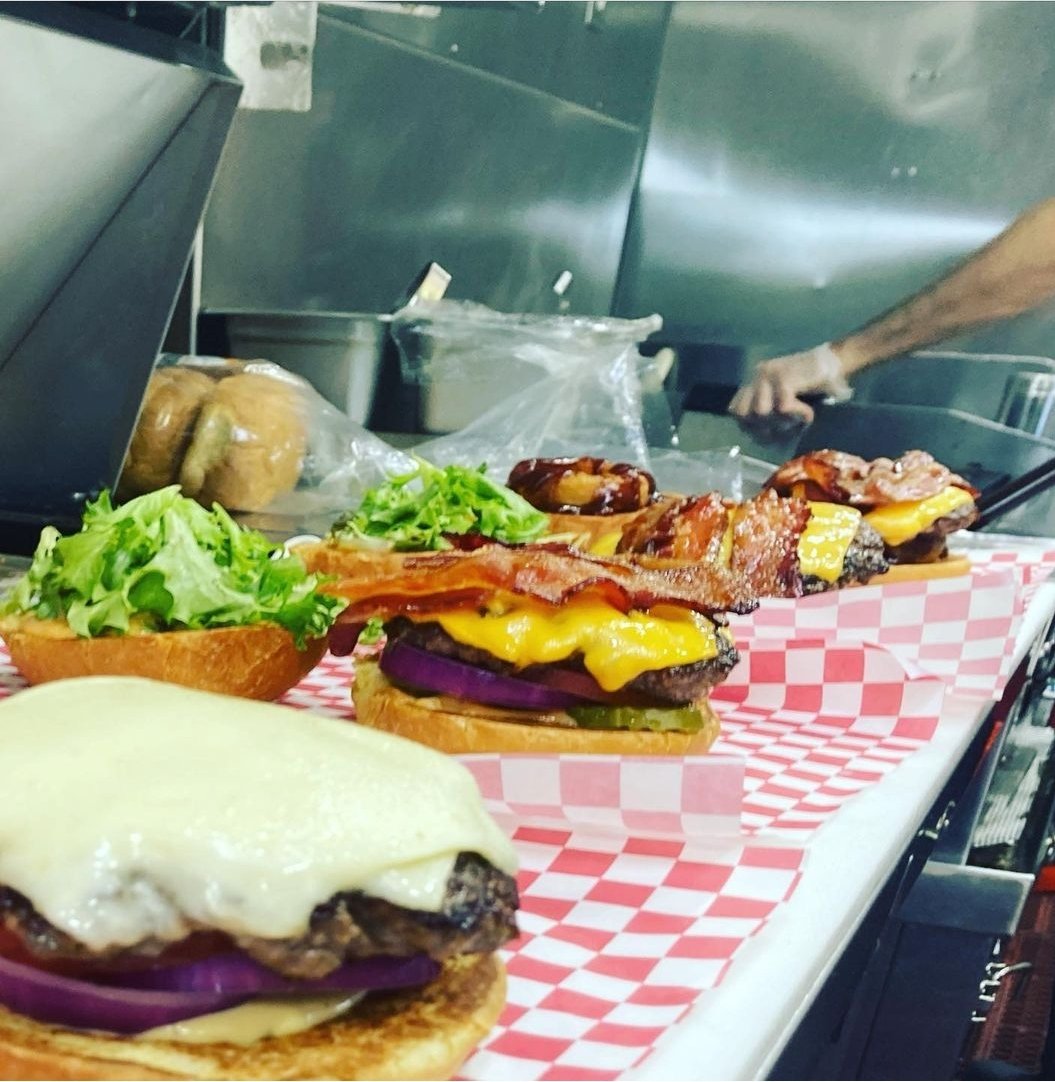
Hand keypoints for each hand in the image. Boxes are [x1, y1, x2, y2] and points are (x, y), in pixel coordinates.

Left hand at [728, 343, 851, 440]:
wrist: (838, 361)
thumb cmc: (815, 386)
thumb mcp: (784, 398)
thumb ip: (767, 411)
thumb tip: (759, 438)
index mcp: (753, 380)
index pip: (735, 411)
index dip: (750, 428)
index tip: (771, 434)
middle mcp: (756, 374)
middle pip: (743, 415)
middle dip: (764, 429)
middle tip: (786, 430)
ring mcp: (768, 374)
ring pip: (761, 413)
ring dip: (782, 423)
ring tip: (797, 420)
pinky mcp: (784, 377)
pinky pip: (783, 408)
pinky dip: (799, 416)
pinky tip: (810, 413)